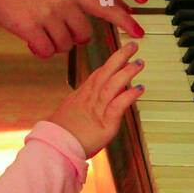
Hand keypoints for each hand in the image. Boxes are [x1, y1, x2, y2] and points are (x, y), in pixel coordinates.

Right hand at [0, 0, 146, 57]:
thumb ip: (68, 0)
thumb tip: (80, 26)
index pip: (106, 5)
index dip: (125, 21)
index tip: (141, 34)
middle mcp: (65, 0)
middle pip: (83, 35)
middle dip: (71, 38)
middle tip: (52, 31)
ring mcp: (49, 14)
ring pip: (64, 45)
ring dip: (51, 43)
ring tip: (35, 29)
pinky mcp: (32, 27)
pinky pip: (46, 52)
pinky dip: (38, 50)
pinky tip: (28, 39)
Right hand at [47, 42, 144, 158]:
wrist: (54, 146)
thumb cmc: (60, 133)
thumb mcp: (69, 112)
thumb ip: (81, 104)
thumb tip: (86, 100)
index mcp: (82, 95)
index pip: (98, 74)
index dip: (111, 63)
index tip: (121, 54)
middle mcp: (90, 98)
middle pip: (106, 72)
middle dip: (120, 58)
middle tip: (132, 46)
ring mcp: (97, 109)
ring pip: (113, 85)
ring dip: (127, 72)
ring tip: (138, 63)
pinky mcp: (104, 123)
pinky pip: (118, 106)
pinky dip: (128, 96)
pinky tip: (139, 88)